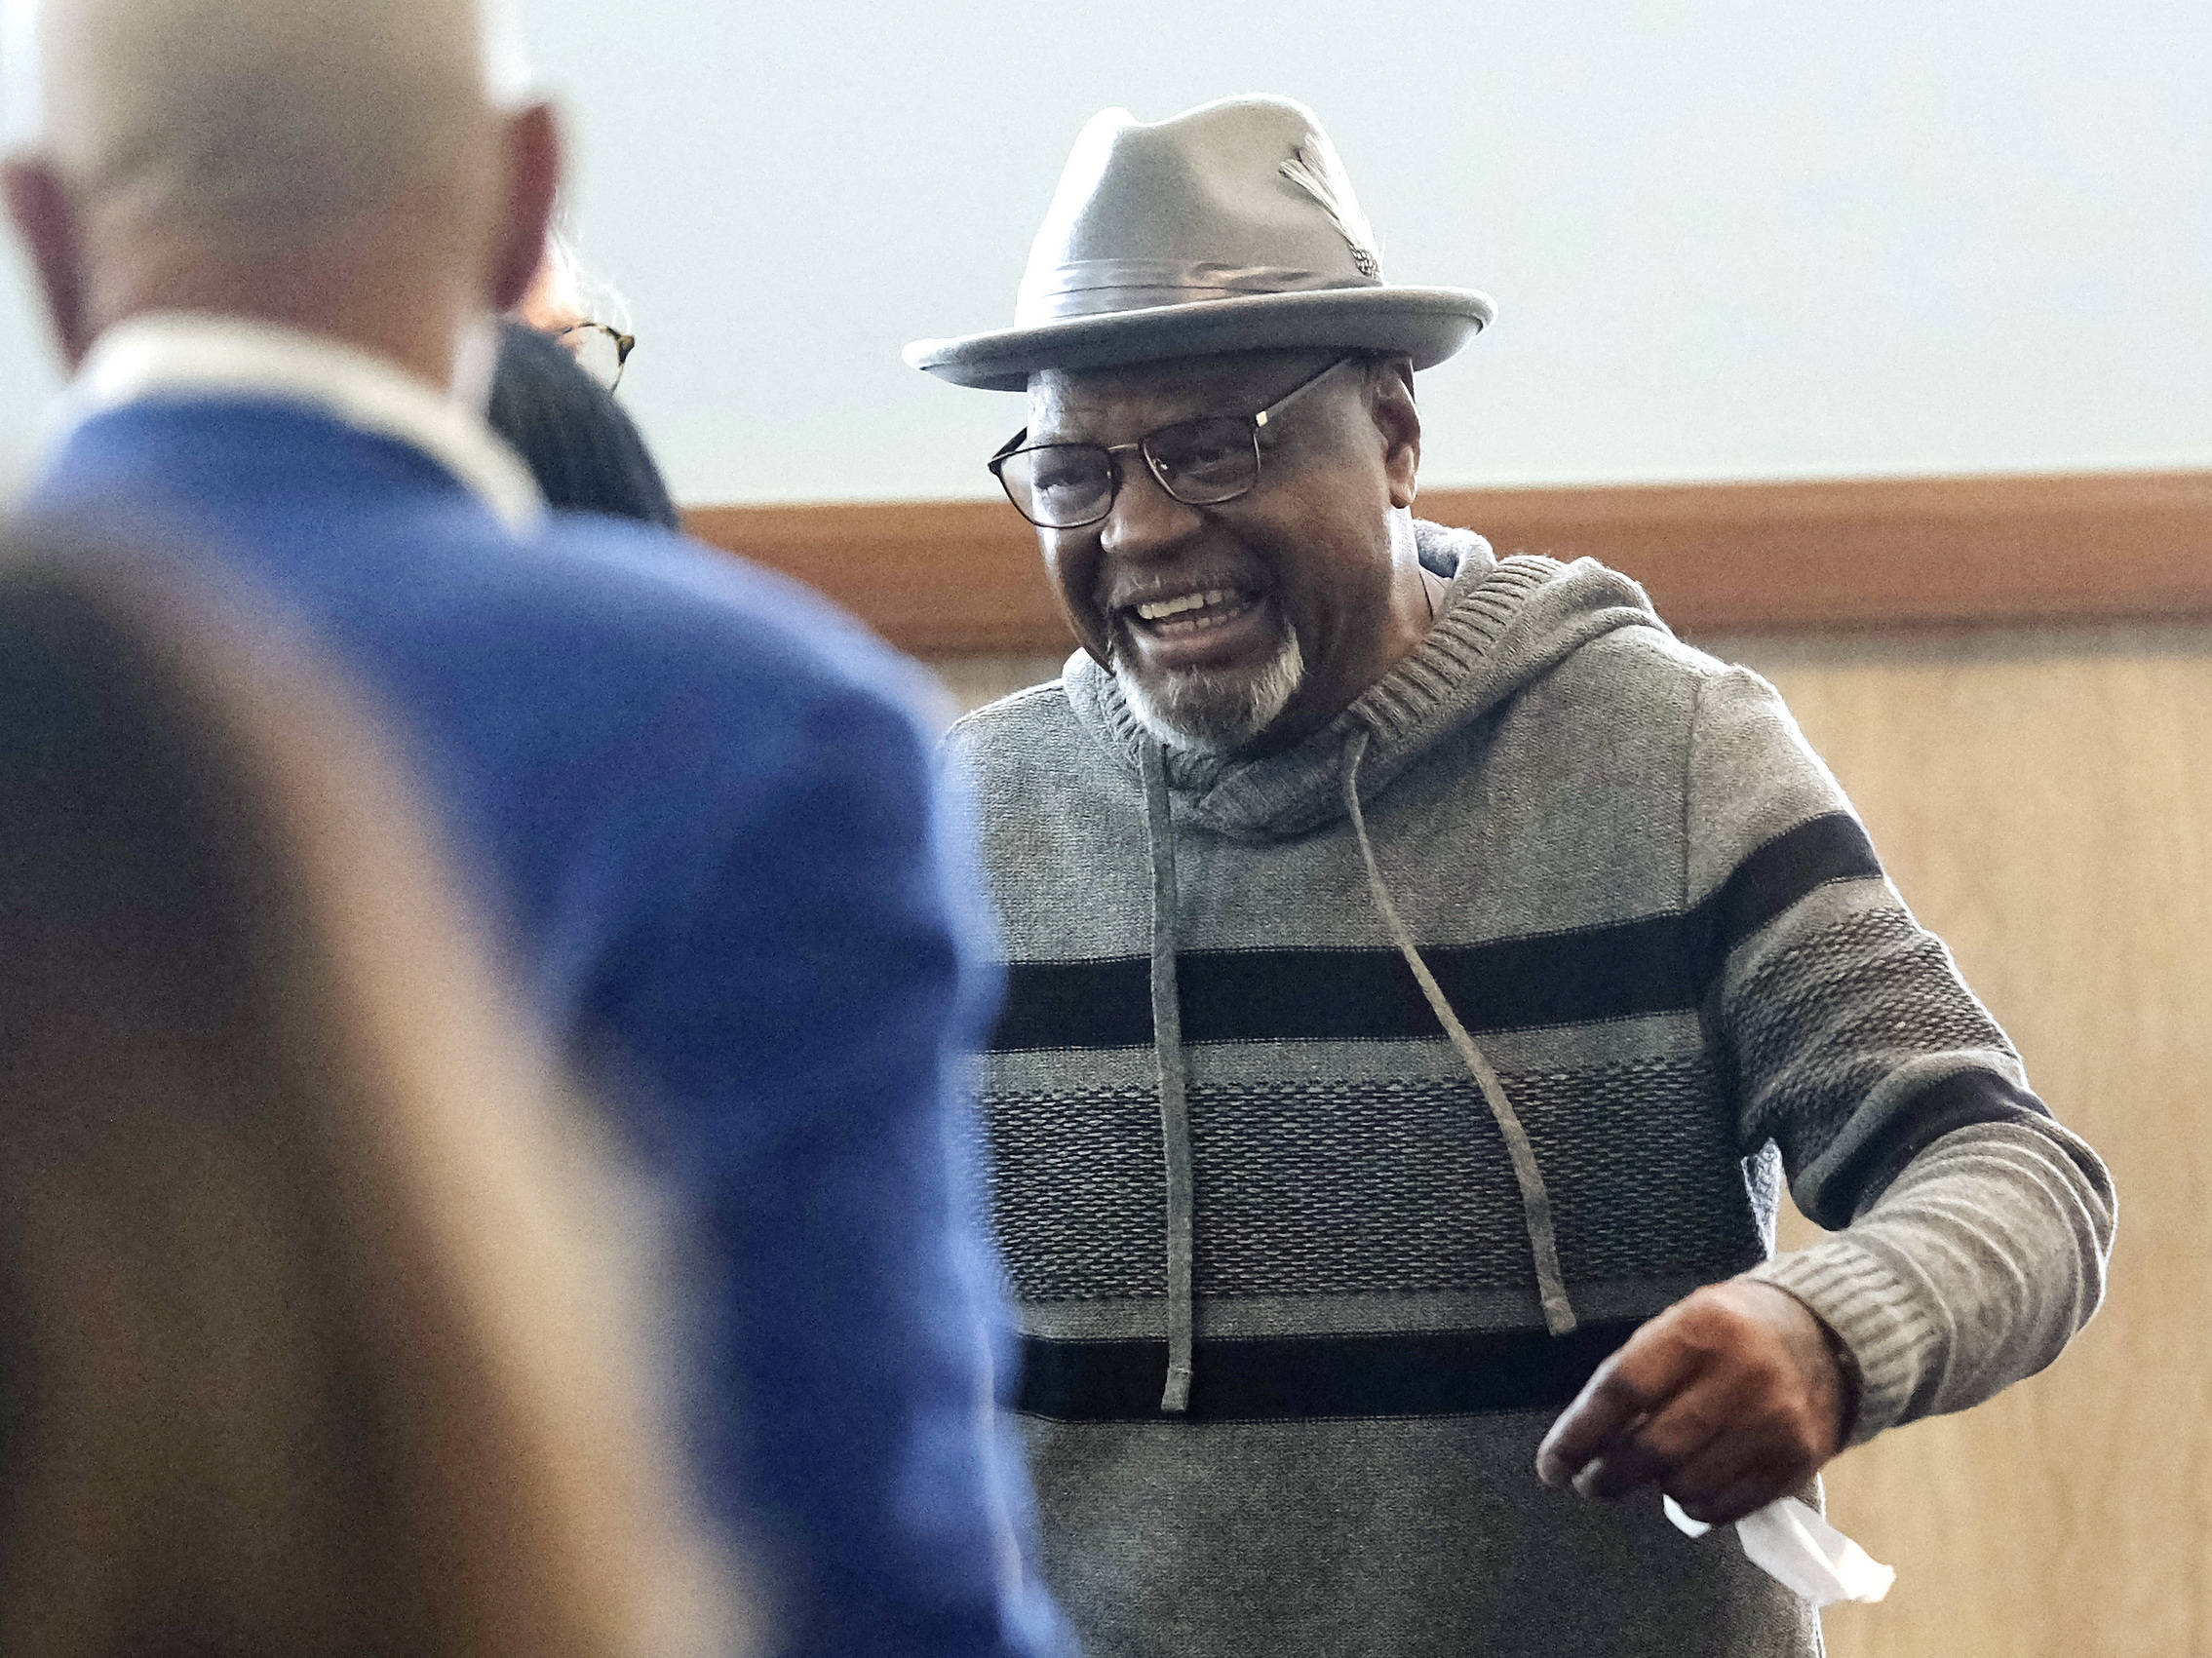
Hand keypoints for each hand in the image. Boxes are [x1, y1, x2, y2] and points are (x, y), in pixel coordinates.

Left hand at [1534, 1279, 1852, 1524]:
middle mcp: (1741, 1374)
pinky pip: (1727, 1506)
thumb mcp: (1680, 1325)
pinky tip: (1685, 1489)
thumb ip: (1637, 1375)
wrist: (1826, 1336)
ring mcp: (1773, 1421)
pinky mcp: (1797, 1461)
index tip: (1551, 1466)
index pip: (1623, 1390)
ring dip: (1654, 1488)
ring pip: (1687, 1482)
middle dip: (1607, 1475)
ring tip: (1646, 1475)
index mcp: (1699, 1327)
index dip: (1579, 1434)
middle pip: (1653, 1446)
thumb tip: (1587, 1441)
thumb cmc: (1729, 1332)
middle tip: (1588, 1484)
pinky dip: (1695, 1505)